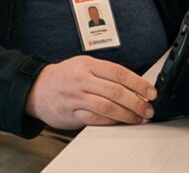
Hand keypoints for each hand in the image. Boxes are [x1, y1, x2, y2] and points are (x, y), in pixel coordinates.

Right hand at [23, 56, 155, 129]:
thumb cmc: (64, 77)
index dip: (138, 83)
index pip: (119, 73)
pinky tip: (121, 122)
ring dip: (127, 114)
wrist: (37, 89)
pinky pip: (96, 119)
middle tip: (148, 109)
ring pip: (107, 107)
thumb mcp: (83, 65)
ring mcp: (76, 97)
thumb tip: (135, 85)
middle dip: (137, 102)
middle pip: (115, 91)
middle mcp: (82, 80)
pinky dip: (111, 122)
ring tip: (139, 118)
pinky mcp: (72, 114)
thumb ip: (105, 73)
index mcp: (87, 65)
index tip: (151, 92)